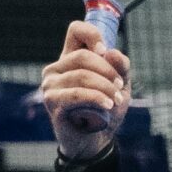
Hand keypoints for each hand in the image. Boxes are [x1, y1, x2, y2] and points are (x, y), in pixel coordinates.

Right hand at [41, 17, 131, 158]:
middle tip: (120, 86)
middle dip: (108, 71)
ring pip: (82, 76)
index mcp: (70, 58)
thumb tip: (110, 53)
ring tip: (116, 100)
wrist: (95, 141)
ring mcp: (50, 85)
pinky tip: (108, 105)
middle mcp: (56, 69)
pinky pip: (76, 94)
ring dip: (105, 88)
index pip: (76, 30)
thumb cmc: (104, 110)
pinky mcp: (52, 102)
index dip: (92, 35)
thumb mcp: (119, 85)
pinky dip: (96, 98)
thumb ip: (120, 66)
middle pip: (83, 56)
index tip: (105, 51)